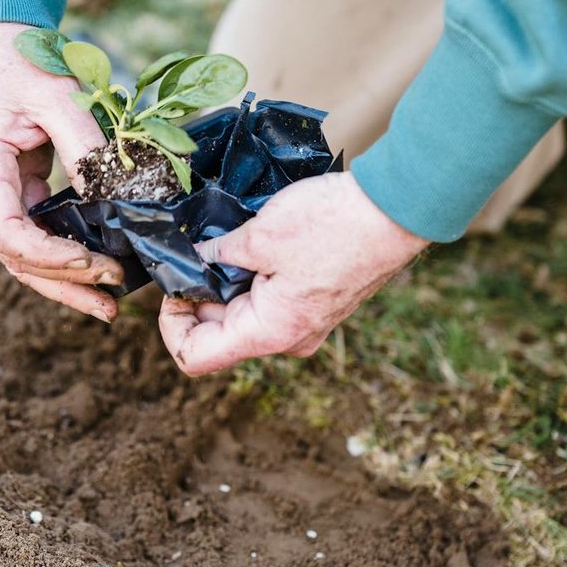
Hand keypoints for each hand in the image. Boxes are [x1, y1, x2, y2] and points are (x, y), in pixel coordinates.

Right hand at [0, 22, 121, 321]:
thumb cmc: (19, 63)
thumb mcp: (56, 93)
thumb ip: (82, 143)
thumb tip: (114, 195)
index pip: (2, 231)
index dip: (45, 255)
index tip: (91, 262)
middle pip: (13, 257)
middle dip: (62, 282)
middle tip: (111, 299)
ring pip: (22, 256)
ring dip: (63, 283)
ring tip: (107, 305)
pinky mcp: (15, 195)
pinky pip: (36, 236)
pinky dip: (64, 258)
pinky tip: (96, 271)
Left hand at [158, 172, 429, 374]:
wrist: (396, 209)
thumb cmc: (333, 224)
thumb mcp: (258, 236)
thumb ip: (215, 254)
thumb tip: (190, 258)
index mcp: (269, 333)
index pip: (194, 357)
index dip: (170, 324)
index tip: (173, 285)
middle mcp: (287, 339)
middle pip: (217, 335)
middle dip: (199, 295)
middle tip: (195, 251)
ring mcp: (304, 324)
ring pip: (243, 314)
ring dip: (227, 282)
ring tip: (228, 241)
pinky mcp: (315, 304)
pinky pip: (269, 300)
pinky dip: (252, 276)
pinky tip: (254, 242)